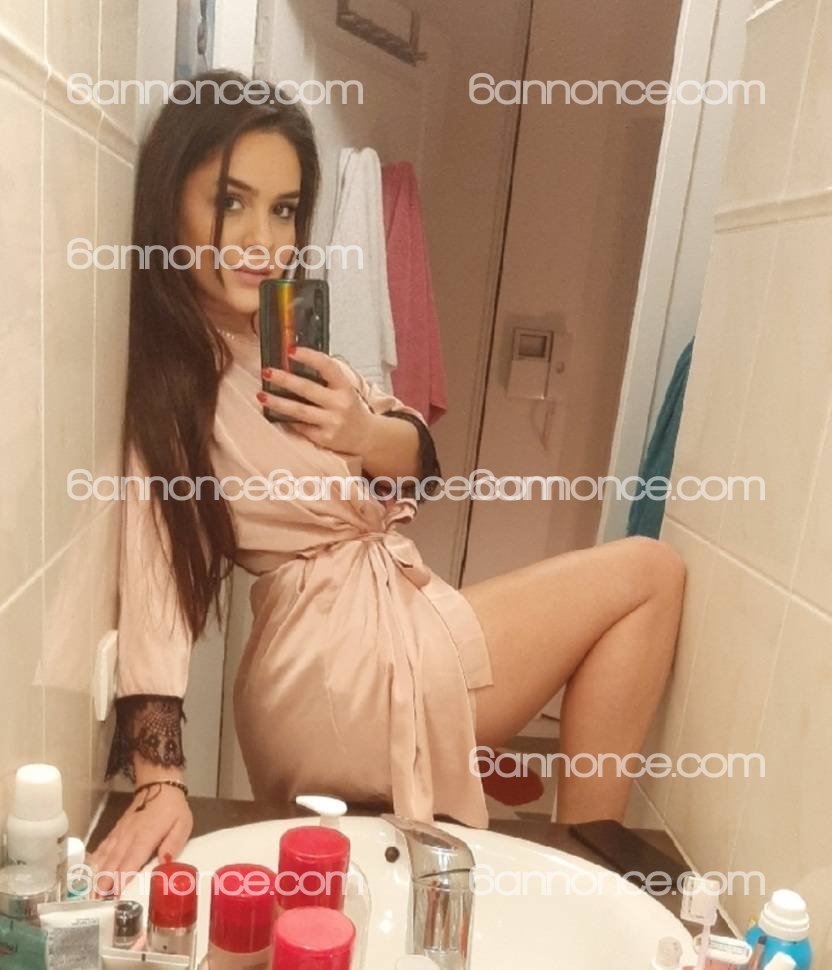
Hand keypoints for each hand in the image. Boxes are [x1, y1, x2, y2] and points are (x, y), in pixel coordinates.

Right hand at [87, 784, 192, 897]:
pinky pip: (104, 846)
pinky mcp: (117, 830)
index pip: (131, 862)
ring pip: (107, 856)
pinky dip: (97, 859)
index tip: (113, 896)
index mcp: (145, 837)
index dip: (121, 879)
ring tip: (92, 893)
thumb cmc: (173, 808)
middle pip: (114, 862)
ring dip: (98, 875)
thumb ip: (173, 843)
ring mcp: (120, 833)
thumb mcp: (182, 824)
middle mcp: (129, 836)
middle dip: (104, 883)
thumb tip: (164, 863)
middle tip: (96, 902)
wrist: (159, 786)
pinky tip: (91, 870)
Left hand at [258, 347, 378, 454]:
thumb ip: (325, 378)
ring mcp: (332, 422)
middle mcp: (340, 404)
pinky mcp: (325, 438)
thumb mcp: (344, 389)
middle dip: (284, 379)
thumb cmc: (348, 407)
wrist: (364, 436)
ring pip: (299, 411)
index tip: (290, 350)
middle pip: (307, 389)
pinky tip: (274, 414)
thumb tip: (293, 362)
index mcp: (345, 387)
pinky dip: (287, 419)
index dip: (309, 357)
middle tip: (267, 371)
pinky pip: (301, 427)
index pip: (327, 367)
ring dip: (277, 402)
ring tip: (261, 395)